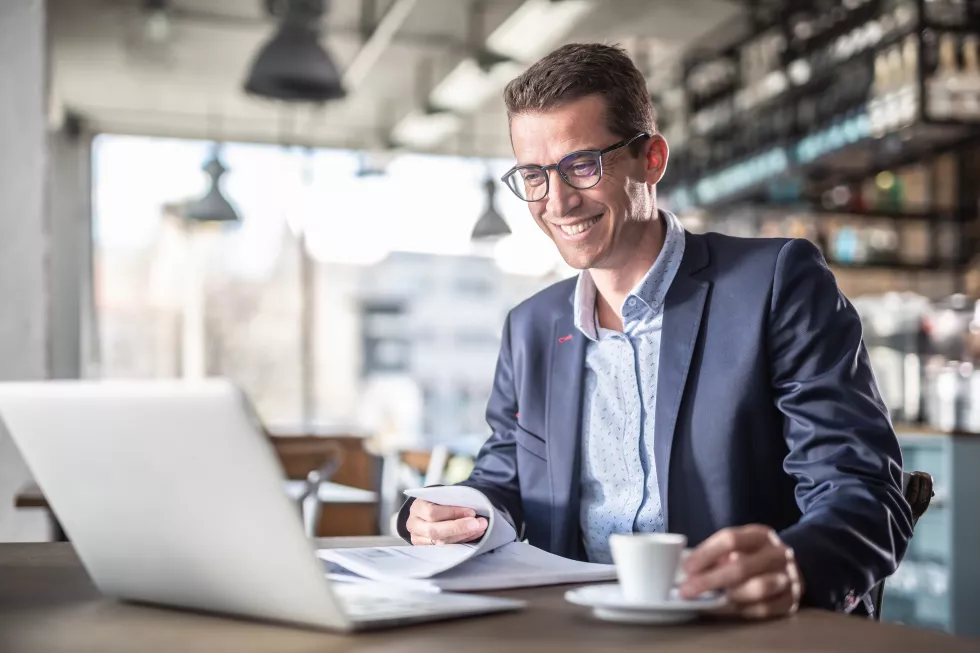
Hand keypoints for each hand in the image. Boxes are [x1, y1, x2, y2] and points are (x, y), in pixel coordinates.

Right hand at [406, 499, 487, 545]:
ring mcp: (418, 539)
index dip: (452, 513)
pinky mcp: (426, 549)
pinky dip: (461, 542)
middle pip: (435, 531)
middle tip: (479, 523)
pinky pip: (445, 549)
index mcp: (416, 507)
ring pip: (441, 542)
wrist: (427, 513)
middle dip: (459, 528)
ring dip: (464, 535)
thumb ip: (452, 501)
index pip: (432, 512)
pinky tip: (473, 535)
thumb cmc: (437, 502)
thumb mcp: (441, 497)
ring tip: (480, 528)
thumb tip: (471, 511)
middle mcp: (414, 525)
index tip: (472, 512)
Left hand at [679, 525, 802, 618]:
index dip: (706, 553)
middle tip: (688, 590)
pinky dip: (742, 611)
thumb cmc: (754, 555)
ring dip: (729, 596)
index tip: (687, 567)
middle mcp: (778, 553)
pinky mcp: (793, 600)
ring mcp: (789, 576)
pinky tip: (724, 610)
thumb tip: (686, 570)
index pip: (731, 539)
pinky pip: (765, 609)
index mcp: (760, 534)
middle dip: (711, 580)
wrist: (789, 567)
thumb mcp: (738, 546)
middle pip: (742, 566)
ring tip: (708, 601)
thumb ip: (716, 555)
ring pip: (759, 588)